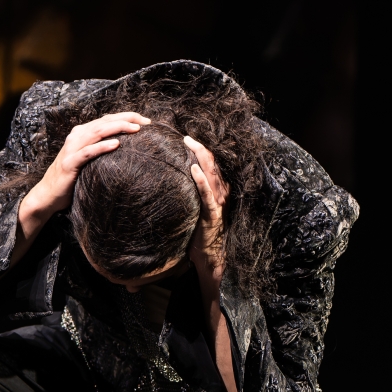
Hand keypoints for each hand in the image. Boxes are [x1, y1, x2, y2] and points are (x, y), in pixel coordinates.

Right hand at [31, 111, 150, 211]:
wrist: (48, 195)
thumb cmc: (71, 179)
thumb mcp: (87, 160)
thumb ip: (100, 150)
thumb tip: (125, 147)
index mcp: (82, 134)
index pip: (106, 120)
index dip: (126, 117)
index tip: (145, 121)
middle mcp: (76, 137)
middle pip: (104, 122)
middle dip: (126, 119)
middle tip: (146, 123)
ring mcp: (72, 149)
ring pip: (97, 132)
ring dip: (117, 128)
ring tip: (135, 129)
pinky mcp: (69, 163)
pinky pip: (88, 153)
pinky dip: (102, 147)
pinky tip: (116, 144)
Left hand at [185, 135, 228, 281]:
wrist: (208, 255)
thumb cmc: (198, 230)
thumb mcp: (193, 207)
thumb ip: (187, 192)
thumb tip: (170, 179)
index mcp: (217, 188)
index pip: (210, 162)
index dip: (200, 148)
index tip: (185, 137)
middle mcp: (221, 191)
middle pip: (212, 161)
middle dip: (199, 146)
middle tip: (184, 136)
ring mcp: (218, 201)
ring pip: (211, 172)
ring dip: (200, 156)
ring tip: (188, 143)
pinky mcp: (212, 212)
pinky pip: (207, 193)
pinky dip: (201, 180)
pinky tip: (193, 169)